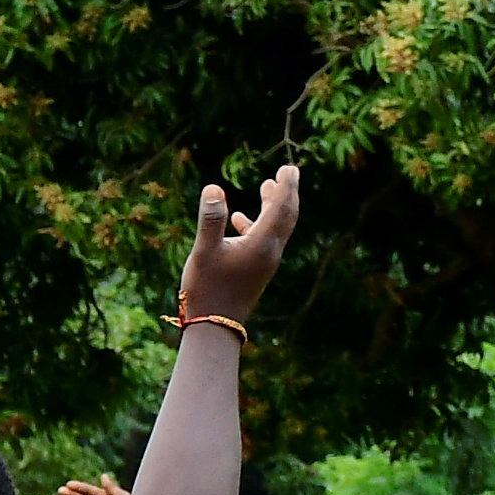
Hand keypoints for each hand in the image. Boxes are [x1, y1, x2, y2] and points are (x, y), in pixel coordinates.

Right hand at [178, 163, 302, 327]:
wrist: (215, 326)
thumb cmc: (208, 288)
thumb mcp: (205, 251)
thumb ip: (211, 219)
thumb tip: (212, 188)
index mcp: (262, 243)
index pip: (281, 207)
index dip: (286, 186)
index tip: (289, 168)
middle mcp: (270, 251)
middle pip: (286, 216)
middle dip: (287, 193)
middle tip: (288, 172)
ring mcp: (264, 262)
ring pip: (276, 228)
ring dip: (273, 207)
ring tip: (266, 188)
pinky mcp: (256, 271)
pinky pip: (263, 240)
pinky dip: (256, 224)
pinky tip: (240, 221)